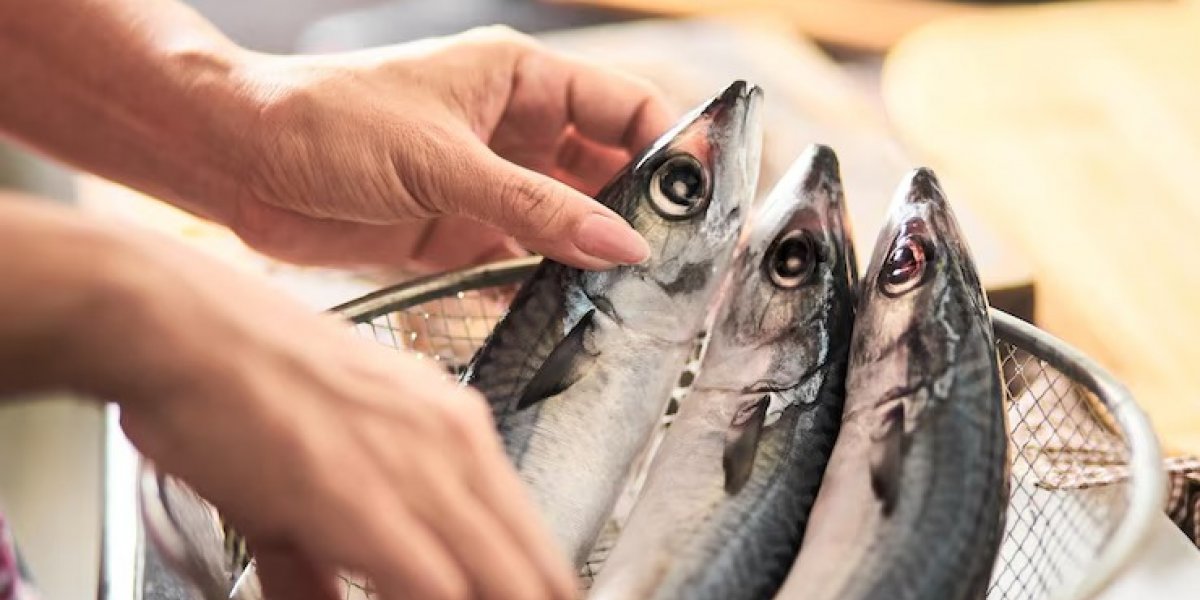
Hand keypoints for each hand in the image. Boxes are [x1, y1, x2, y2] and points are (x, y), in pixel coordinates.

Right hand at [82, 229, 576, 599]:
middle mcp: (454, 444)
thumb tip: (327, 599)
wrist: (186, 333)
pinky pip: (437, 589)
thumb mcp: (319, 454)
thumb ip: (332, 542)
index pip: (530, 536)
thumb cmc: (243, 378)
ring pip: (505, 584)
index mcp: (455, 426)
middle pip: (535, 571)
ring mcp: (419, 471)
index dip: (532, 589)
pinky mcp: (367, 504)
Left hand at [227, 26, 672, 272]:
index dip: (670, 147)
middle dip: (643, 210)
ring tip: (638, 293)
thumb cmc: (326, 120)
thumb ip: (536, 210)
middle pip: (606, 170)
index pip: (623, 108)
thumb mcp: (442, 163)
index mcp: (520, 82)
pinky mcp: (460, 233)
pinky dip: (548, 283)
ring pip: (569, 220)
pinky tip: (574, 308)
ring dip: (597, 252)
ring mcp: (489, 185)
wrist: (235, 160)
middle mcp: (514, 132)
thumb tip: (622, 244)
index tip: (704, 198)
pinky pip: (525, 260)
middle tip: (679, 260)